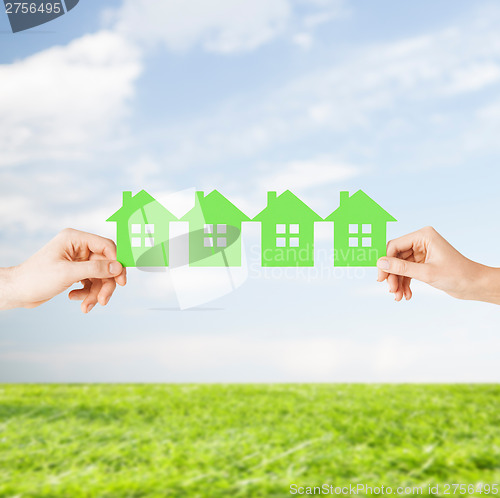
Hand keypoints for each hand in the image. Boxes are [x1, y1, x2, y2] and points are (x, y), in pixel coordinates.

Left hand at [1, 228, 125, 312]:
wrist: (17, 291)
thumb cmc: (36, 278)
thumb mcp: (68, 273)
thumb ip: (95, 269)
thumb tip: (118, 267)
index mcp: (75, 239)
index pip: (106, 246)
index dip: (116, 262)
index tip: (121, 280)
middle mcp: (78, 247)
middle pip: (105, 265)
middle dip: (105, 284)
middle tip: (103, 300)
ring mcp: (77, 260)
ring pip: (100, 276)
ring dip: (95, 293)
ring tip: (86, 306)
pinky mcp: (75, 272)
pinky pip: (91, 282)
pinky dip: (86, 293)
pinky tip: (74, 298)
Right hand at [376, 226, 499, 303]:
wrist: (474, 285)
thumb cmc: (457, 275)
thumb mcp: (426, 273)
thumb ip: (401, 268)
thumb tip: (381, 263)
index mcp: (423, 236)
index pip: (395, 246)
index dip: (385, 262)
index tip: (381, 277)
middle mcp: (421, 241)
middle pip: (396, 257)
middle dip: (393, 275)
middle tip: (391, 290)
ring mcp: (422, 252)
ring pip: (400, 266)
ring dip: (398, 282)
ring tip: (399, 296)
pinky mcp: (423, 263)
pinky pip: (407, 272)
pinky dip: (405, 283)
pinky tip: (406, 294)